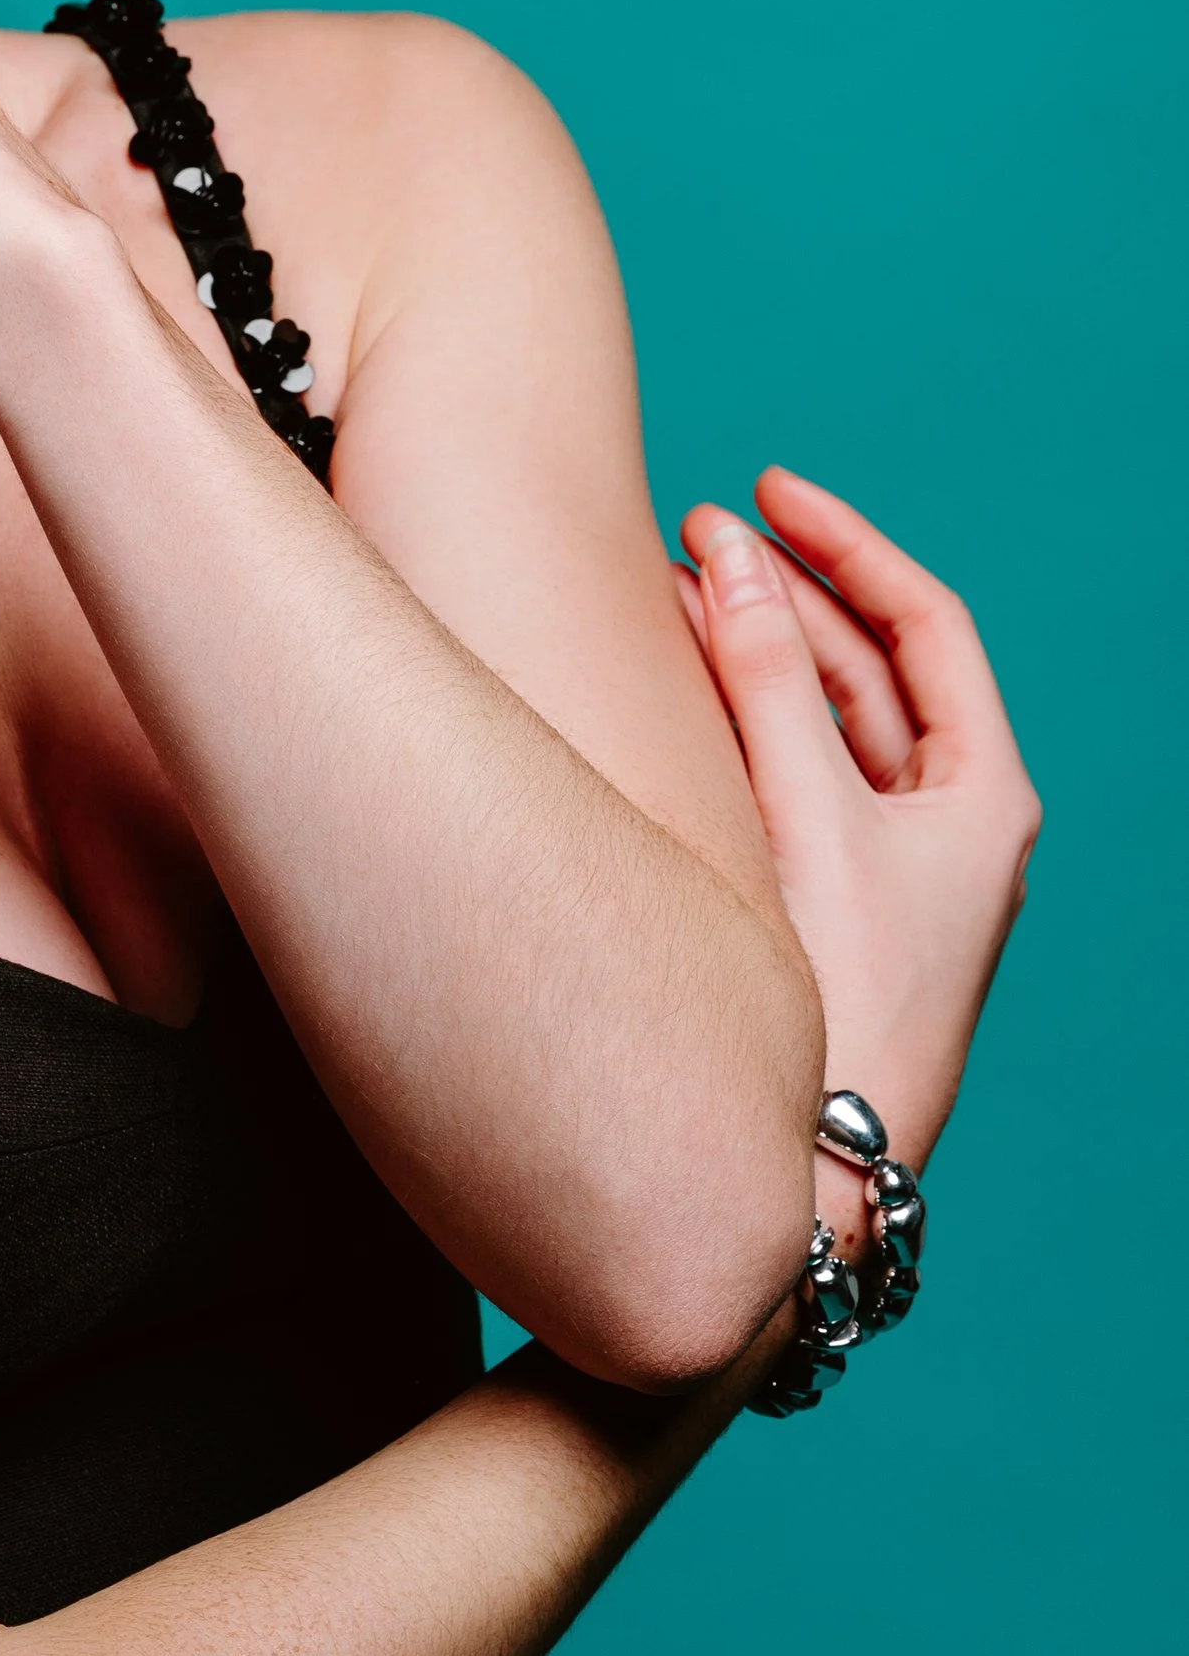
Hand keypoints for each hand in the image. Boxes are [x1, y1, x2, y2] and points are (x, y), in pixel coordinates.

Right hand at [677, 469, 1039, 1227]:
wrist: (813, 1166)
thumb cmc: (840, 1001)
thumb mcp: (807, 814)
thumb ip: (765, 679)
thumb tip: (723, 555)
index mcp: (986, 798)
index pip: (924, 624)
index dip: (846, 543)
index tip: (766, 489)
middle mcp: (952, 826)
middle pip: (872, 665)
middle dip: (784, 592)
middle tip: (693, 535)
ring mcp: (892, 865)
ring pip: (825, 718)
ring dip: (753, 649)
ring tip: (669, 591)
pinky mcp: (832, 899)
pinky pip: (791, 774)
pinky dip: (737, 717)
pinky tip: (676, 683)